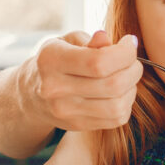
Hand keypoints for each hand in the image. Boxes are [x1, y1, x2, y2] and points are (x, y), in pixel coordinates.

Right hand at [27, 30, 141, 130]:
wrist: (31, 93)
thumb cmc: (57, 59)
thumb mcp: (68, 41)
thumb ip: (90, 40)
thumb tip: (107, 39)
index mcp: (51, 60)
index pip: (99, 62)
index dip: (125, 52)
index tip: (130, 42)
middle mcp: (54, 88)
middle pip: (113, 84)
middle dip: (133, 69)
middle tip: (132, 61)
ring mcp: (65, 111)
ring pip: (118, 106)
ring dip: (132, 88)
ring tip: (127, 76)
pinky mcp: (76, 125)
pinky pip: (116, 119)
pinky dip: (126, 103)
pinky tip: (121, 91)